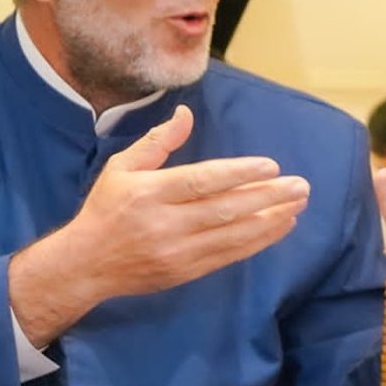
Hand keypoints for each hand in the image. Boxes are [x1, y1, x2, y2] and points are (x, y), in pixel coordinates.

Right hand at [9, 104, 307, 346]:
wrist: (86, 264)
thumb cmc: (106, 208)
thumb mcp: (121, 167)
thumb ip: (157, 141)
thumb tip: (186, 113)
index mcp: (147, 193)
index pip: (201, 181)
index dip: (238, 174)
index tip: (271, 166)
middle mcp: (164, 224)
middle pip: (224, 209)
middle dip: (267, 197)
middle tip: (300, 185)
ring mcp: (176, 251)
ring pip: (232, 235)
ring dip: (271, 220)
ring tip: (297, 204)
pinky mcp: (186, 272)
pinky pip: (230, 255)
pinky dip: (259, 241)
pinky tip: (280, 226)